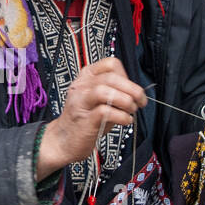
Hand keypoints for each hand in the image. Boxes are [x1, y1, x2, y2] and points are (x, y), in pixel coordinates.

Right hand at [36, 57, 147, 179]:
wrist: (63, 141)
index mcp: (86, 77)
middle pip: (111, 77)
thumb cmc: (85, 120)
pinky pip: (105, 111)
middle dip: (132, 90)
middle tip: (140, 101)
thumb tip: (137, 93)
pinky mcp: (85, 120)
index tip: (133, 90)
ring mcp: (81, 102)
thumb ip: (115, 92)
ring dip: (125, 101)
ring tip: (131, 110)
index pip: (110, 64)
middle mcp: (82, 86)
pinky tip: (125, 120)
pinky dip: (121, 116)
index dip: (127, 76)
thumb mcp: (99, 100)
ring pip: (106, 90)